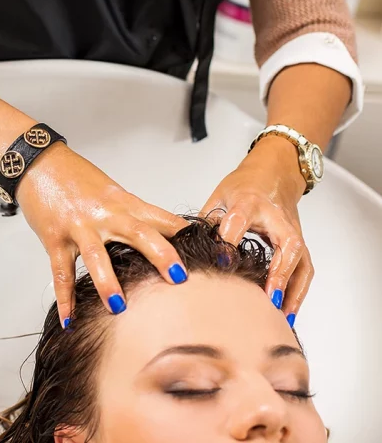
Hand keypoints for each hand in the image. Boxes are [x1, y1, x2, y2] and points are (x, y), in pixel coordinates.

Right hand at [15, 142, 189, 325]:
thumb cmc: (75, 176)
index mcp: (121, 202)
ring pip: (96, 255)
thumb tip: (156, 232)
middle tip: (178, 277)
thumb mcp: (109, 190)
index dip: (182, 232)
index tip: (205, 247)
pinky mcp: (55, 238)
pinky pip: (60, 271)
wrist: (38, 162)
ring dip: (107, 282)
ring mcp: (78, 227)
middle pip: (137, 233)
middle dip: (158, 254)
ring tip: (119, 307)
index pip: (158, 217)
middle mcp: (104, 214)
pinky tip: (70, 318)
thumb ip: (130, 212)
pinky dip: (64, 297)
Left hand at [201, 135, 311, 326]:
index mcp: (248, 202)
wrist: (273, 173)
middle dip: (279, 273)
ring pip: (301, 261)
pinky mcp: (299, 241)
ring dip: (293, 290)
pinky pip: (305, 269)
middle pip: (286, 244)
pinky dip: (298, 292)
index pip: (239, 222)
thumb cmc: (242, 186)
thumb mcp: (218, 197)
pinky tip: (288, 312)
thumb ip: (207, 223)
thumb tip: (187, 251)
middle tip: (268, 300)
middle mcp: (276, 217)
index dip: (229, 241)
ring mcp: (292, 230)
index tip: (222, 263)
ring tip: (282, 317)